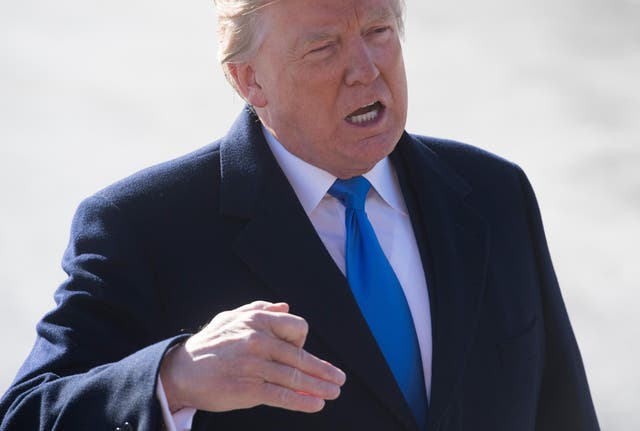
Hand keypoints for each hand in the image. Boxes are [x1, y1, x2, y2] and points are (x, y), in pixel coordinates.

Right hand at [159, 301, 345, 413]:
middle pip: (301, 356)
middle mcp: (258, 340)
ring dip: (319, 387)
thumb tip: (285, 306)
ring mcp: (254, 365)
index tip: (300, 353)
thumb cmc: (210, 343)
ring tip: (333, 392)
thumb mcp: (231, 317)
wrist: (180, 370)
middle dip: (324, 370)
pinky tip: (316, 404)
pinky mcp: (248, 389)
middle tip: (340, 379)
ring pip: (295, 378)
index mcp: (257, 320)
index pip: (298, 327)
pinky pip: (282, 396)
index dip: (302, 341)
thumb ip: (259, 309)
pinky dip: (302, 401)